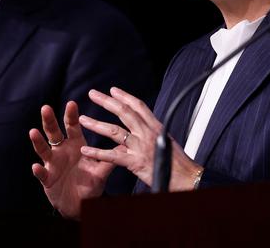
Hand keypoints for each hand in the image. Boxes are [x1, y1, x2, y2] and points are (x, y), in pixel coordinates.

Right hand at [29, 101, 114, 218]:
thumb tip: (125, 143)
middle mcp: (61, 151)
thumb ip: (110, 157)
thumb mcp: (101, 170)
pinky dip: (39, 171)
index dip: (71, 115)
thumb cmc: (90, 183)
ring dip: (38, 141)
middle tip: (46, 108)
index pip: (72, 127)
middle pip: (53, 132)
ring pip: (43, 149)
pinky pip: (42, 174)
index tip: (72, 103)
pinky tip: (36, 167)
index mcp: (75, 145)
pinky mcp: (47, 178)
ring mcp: (52, 163)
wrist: (80, 205)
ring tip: (33, 132)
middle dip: (49, 120)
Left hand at [79, 87, 202, 190]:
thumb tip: (144, 128)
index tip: (113, 90)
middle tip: (92, 94)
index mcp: (155, 127)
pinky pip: (112, 156)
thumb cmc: (178, 164)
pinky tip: (86, 149)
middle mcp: (147, 134)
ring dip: (96, 124)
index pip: (138, 106)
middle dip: (106, 101)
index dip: (125, 96)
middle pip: (124, 112)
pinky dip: (97, 152)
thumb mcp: (166, 142)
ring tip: (83, 119)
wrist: (187, 179)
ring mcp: (140, 147)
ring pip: (114, 131)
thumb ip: (153, 134)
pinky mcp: (135, 162)